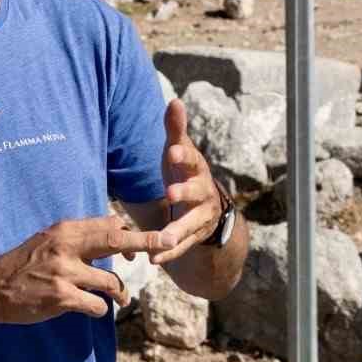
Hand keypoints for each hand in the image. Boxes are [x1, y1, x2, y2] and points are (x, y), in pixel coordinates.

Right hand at [0, 215, 164, 322]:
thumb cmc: (24, 264)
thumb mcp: (49, 240)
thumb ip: (77, 237)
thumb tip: (113, 230)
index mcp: (65, 230)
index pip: (108, 223)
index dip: (130, 234)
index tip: (143, 246)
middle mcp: (66, 246)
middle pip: (116, 239)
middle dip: (145, 242)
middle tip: (169, 241)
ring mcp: (64, 272)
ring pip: (110, 281)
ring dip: (120, 292)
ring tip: (120, 299)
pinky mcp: (61, 298)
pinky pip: (96, 305)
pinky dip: (100, 309)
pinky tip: (91, 309)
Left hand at [154, 99, 224, 265]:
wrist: (207, 206)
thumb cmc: (185, 172)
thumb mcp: (179, 152)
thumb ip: (175, 129)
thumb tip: (174, 100)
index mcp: (196, 169)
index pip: (190, 159)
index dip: (182, 155)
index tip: (171, 151)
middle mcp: (203, 192)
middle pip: (196, 192)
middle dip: (185, 192)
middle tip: (171, 193)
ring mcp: (201, 217)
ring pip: (191, 224)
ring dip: (177, 231)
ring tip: (162, 238)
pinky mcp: (195, 237)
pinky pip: (183, 247)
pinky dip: (169, 254)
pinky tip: (154, 260)